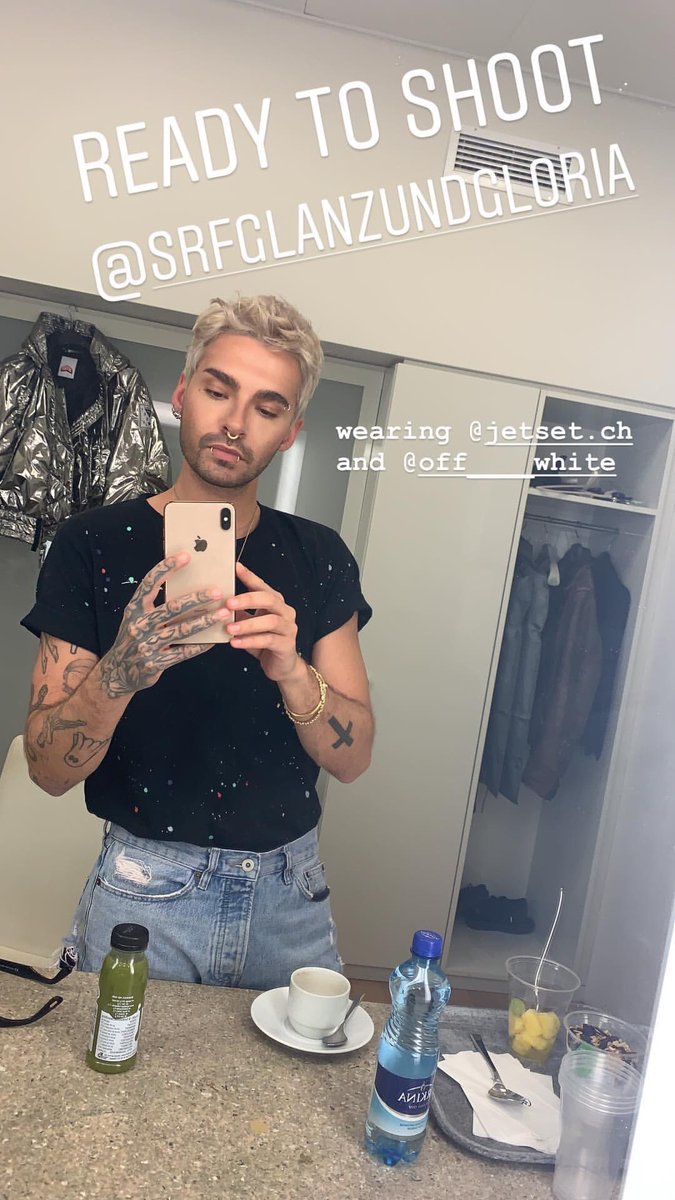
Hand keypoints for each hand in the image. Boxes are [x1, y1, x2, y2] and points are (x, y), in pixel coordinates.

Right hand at [99, 554, 229, 697]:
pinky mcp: (155, 663)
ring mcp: (146, 645)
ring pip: (182, 630)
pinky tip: (215, 639)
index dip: (167, 568)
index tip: (186, 556)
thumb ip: (156, 605)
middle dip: (197, 598)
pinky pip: (183, 652)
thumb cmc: (134, 638)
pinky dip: (200, 645)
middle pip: (172, 607)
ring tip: (223, 613)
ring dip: (205, 620)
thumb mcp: (137, 618)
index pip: (149, 583)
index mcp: (133, 609)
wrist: (118, 673)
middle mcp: (138, 625)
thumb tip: (190, 586)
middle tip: (217, 592)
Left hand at [225, 562, 299, 681]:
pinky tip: (235, 643)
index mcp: (276, 603)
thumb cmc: (263, 642)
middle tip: (229, 603)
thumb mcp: (249, 624)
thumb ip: (239, 613)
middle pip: (269, 599)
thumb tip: (217, 602)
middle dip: (248, 599)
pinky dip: (250, 641)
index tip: (236, 567)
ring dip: (248, 624)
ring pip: (270, 621)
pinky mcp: (287, 646)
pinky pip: (269, 641)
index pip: (263, 586)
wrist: (281, 666)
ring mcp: (289, 629)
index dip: (250, 577)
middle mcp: (285, 612)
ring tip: (229, 628)